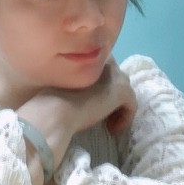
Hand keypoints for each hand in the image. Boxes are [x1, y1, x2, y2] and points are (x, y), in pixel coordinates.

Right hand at [17, 56, 135, 182]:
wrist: (55, 109)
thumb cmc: (52, 98)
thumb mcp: (64, 83)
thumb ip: (76, 81)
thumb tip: (82, 93)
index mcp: (88, 55)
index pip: (102, 67)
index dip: (100, 83)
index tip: (91, 100)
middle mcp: (104, 60)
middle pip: (116, 78)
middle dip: (111, 95)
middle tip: (101, 112)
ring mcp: (116, 75)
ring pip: (124, 91)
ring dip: (117, 106)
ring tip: (106, 121)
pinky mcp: (123, 91)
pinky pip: (131, 105)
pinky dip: (124, 118)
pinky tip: (111, 129)